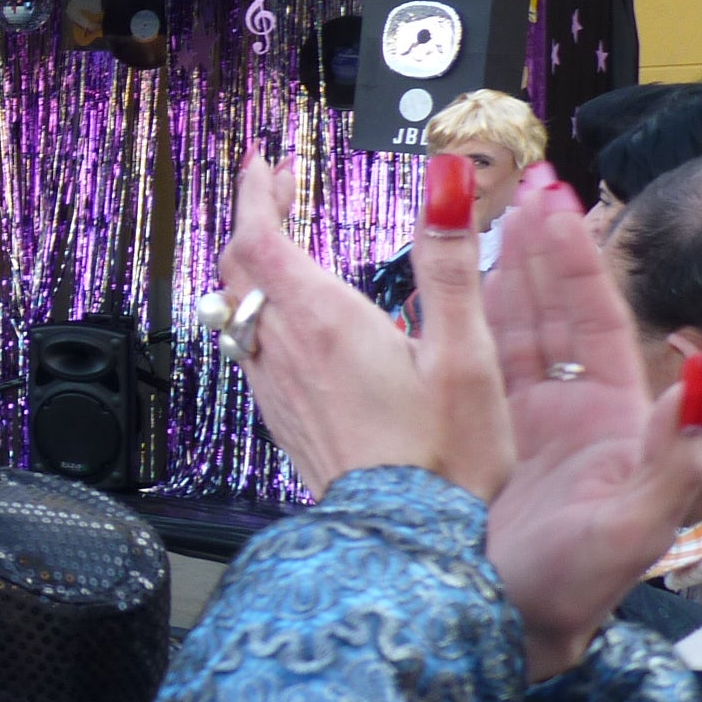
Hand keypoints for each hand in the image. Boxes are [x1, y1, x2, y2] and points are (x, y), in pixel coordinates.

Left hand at [215, 150, 507, 499]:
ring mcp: (272, 383)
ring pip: (237, 304)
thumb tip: (445, 187)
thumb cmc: (442, 455)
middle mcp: (282, 348)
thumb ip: (450, 265)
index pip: (260, 235)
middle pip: (240, 263)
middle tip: (279, 186)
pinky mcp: (278, 414)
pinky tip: (288, 316)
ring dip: (254, 262)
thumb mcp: (464, 353)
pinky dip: (259, 307)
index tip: (265, 163)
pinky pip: (247, 345)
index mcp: (322, 320)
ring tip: (280, 239)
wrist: (402, 538)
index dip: (257, 192)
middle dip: (255, 215)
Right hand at [482, 172, 701, 679]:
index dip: (578, 260)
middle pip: (556, 310)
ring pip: (512, 328)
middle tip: (520, 184)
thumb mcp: (629, 526)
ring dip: (500, 272)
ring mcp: (522, 424)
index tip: (557, 205)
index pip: (597, 318)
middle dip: (541, 247)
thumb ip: (677, 455)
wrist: (500, 634)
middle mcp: (571, 412)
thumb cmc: (565, 592)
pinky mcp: (477, 441)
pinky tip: (441, 291)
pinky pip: (470, 365)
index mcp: (613, 420)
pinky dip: (459, 322)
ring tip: (482, 215)